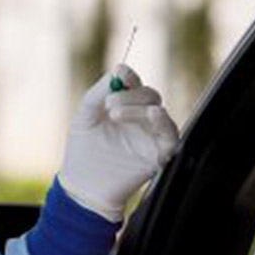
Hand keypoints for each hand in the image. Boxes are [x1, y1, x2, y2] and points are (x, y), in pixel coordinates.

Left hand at [57, 64, 179, 221]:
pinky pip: (171, 134)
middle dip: (130, 95)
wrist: (84, 184)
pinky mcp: (160, 153)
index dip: (129, 77)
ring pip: (158, 111)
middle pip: (148, 95)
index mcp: (125, 106)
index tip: (120, 74)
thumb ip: (99, 91)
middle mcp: (141, 119)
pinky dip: (164, 122)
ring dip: (140, 107)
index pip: (134, 84)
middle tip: (109, 104)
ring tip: (116, 114)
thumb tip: (119, 69)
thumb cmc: (83, 150)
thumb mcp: (85, 114)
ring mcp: (151, 136)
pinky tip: (153, 115)